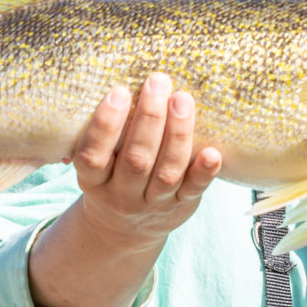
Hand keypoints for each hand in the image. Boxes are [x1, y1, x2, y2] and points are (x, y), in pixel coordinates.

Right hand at [27, 73, 221, 306]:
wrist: (123, 231)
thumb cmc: (109, 178)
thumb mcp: (96, 164)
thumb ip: (106, 134)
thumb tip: (122, 75)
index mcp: (94, 182)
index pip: (93, 156)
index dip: (105, 125)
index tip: (118, 92)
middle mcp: (121, 196)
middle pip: (136, 160)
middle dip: (149, 119)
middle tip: (157, 82)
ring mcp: (153, 204)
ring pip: (166, 172)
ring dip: (177, 134)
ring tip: (182, 99)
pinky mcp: (181, 207)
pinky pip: (193, 191)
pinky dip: (204, 172)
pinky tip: (213, 152)